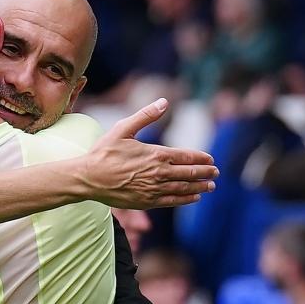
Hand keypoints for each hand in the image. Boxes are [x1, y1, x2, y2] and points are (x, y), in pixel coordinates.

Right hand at [80, 98, 218, 208]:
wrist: (88, 178)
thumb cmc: (104, 152)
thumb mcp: (123, 128)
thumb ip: (145, 115)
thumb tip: (164, 101)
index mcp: (155, 154)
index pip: (186, 156)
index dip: (201, 158)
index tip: (211, 159)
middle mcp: (158, 173)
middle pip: (189, 173)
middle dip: (205, 173)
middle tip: (216, 173)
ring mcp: (153, 189)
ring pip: (183, 188)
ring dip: (200, 187)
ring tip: (211, 187)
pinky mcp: (146, 202)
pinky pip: (171, 200)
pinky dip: (185, 199)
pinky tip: (194, 197)